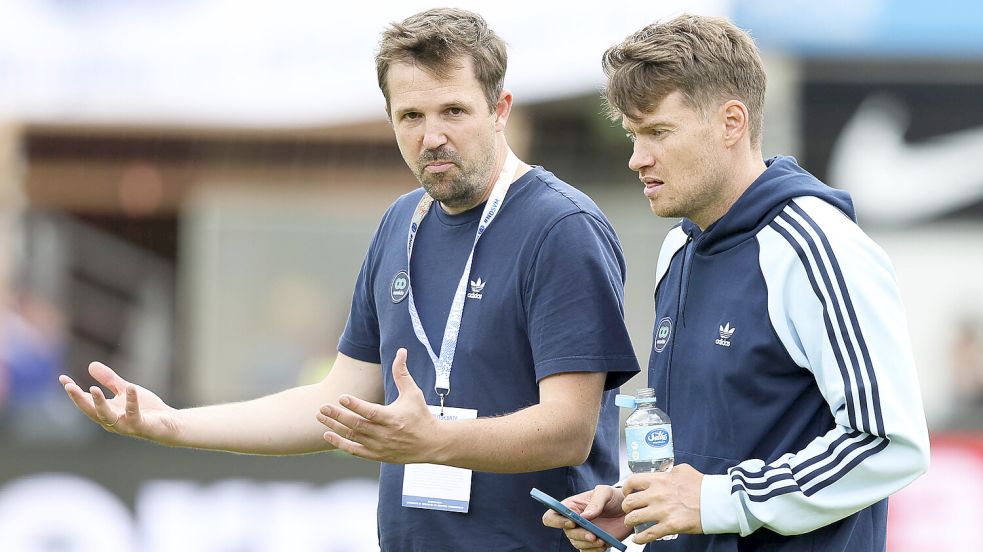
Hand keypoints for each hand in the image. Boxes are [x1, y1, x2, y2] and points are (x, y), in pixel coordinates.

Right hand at [59, 362, 178, 441]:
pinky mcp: (140, 425)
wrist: (169, 423)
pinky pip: (133, 414)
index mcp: (106, 412)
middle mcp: (112, 421)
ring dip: (99, 403)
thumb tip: (91, 365)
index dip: (73, 391)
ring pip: (107, 416)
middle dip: (78, 399)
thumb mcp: (124, 390)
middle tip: (69, 386)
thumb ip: (109, 380)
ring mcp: (125, 425)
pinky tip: (130, 387)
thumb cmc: (146, 409)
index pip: (85, 401)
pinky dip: (131, 401)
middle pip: (90, 411)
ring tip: (93, 388)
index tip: (62, 378)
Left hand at [317, 348, 439, 463]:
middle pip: (357, 425)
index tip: (342, 396)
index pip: (371, 412)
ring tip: (320, 416)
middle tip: (323, 407)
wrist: (430, 444)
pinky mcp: (377, 455)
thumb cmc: (421, 415)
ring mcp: (380, 446)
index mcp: (394, 418)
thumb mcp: (413, 393)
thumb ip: (402, 373)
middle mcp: (385, 434)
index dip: (356, 405)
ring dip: (335, 426)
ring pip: (353, 437)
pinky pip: (354, 451)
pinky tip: (327, 434)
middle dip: (338, 416)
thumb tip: (401, 351)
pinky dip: (340, 444)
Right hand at [542, 485, 630, 550]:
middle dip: (579, 535)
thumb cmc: (613, 497)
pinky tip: (604, 544)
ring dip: (588, 544)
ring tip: (602, 540)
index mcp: (571, 506)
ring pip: (576, 544)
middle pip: (566, 533)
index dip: (557, 521)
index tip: (572, 522)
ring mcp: (582, 534)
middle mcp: (573, 521)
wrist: (628, 510)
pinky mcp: (592, 544)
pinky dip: (594, 551)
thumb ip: (595, 502)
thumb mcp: (605, 492)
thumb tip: (585, 517)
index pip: (552, 516)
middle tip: (593, 535)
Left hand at [622, 463, 704, 543]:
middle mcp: (657, 495)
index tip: (627, 492)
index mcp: (659, 480)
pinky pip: (648, 534)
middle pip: (629, 502)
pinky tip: (638, 538)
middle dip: (626, 507)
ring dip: (630, 522)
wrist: (716, 501)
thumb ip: (670, 471)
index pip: (632, 481)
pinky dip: (640, 538)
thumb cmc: (702, 486)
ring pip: (633, 518)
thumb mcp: (683, 470)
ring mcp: (662, 511)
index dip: (626, 488)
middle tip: (630, 509)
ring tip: (632, 523)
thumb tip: (665, 472)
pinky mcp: (669, 526)